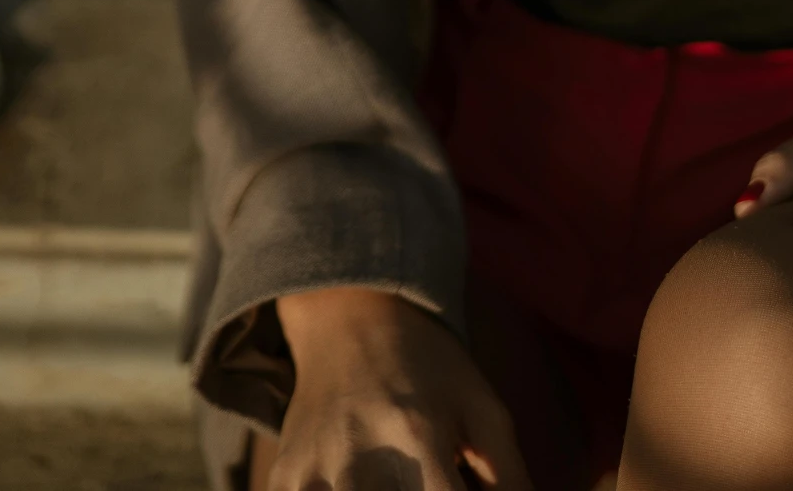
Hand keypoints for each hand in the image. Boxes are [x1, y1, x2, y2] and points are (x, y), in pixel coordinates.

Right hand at [267, 286, 531, 490]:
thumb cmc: (428, 366)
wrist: (350, 318)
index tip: (462, 490)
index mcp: (417, 438)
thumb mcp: (482, 407)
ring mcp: (312, 475)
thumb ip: (510, 477)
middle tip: (433, 480)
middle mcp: (360, 460)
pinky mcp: (283, 482)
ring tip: (403, 478)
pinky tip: (361, 479)